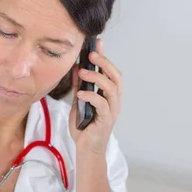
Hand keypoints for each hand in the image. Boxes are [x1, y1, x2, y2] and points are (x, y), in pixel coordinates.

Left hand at [69, 38, 122, 155]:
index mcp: (108, 95)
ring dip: (97, 77)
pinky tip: (81, 93)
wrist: (86, 149)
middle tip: (91, 54)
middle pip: (116, 76)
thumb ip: (80, 87)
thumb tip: (75, 70)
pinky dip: (91, 95)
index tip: (97, 43)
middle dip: (104, 63)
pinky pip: (102, 104)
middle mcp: (113, 101)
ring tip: (83, 72)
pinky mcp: (106, 120)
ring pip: (111, 88)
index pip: (110, 72)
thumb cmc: (84, 128)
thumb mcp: (79, 103)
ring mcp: (112, 110)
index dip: (105, 57)